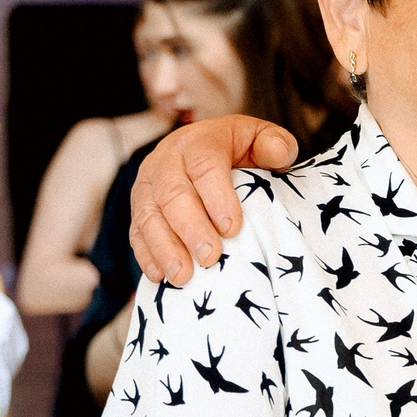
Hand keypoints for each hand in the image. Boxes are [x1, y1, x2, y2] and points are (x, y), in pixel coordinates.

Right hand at [131, 116, 296, 284]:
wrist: (201, 149)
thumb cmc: (238, 150)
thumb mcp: (261, 140)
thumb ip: (276, 145)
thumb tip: (279, 153)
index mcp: (199, 142)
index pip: (205, 166)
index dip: (217, 197)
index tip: (232, 229)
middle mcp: (167, 160)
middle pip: (172, 194)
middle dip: (191, 228)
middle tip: (210, 257)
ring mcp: (148, 185)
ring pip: (149, 216)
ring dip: (165, 248)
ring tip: (183, 276)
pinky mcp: (139, 208)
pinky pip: (136, 232)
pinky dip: (146, 255)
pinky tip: (160, 276)